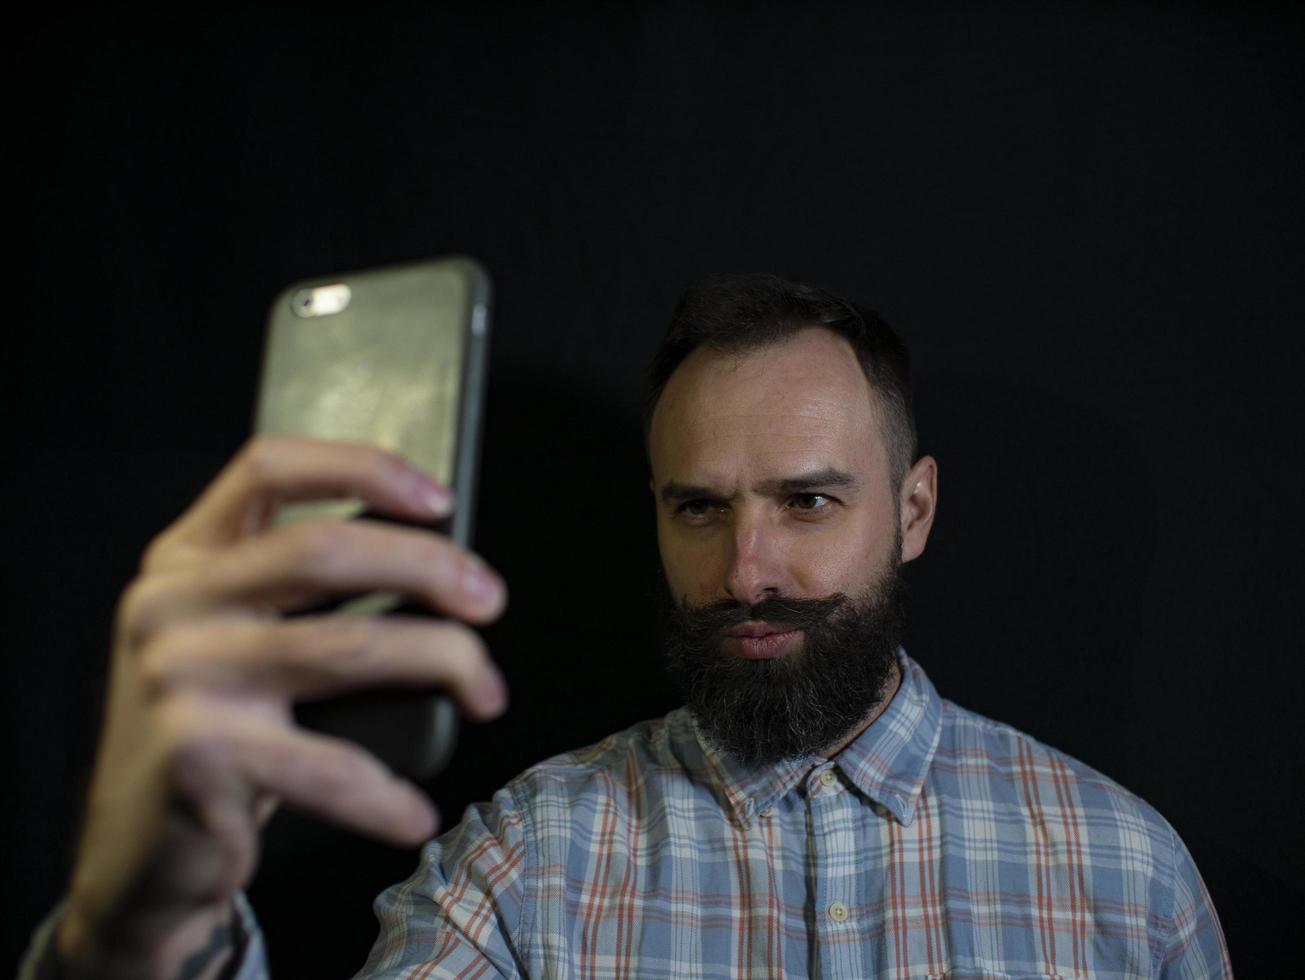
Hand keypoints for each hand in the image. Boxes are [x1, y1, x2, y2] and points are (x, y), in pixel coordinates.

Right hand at [56, 436, 507, 977]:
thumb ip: (296, 593)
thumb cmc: (216, 731)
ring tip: (487, 693)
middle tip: (489, 600)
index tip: (440, 498)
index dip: (361, 467)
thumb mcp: (234, 639)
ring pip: (347, 646)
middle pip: (325, 550)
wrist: (135, 853)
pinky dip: (386, 794)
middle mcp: (171, 605)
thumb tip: (442, 569)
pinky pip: (328, 765)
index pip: (268, 468)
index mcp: (184, 559)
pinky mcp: (197, 755)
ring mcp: (180, 678)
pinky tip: (415, 811)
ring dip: (442, 662)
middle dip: (428, 566)